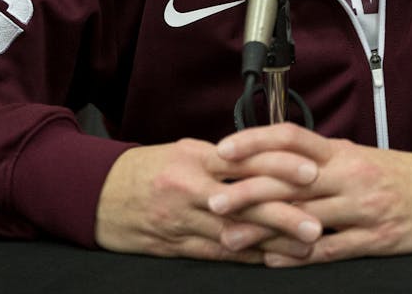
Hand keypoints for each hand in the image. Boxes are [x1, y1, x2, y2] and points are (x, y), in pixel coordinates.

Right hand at [93, 138, 324, 260]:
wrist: (95, 194)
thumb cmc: (145, 169)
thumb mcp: (182, 151)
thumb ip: (221, 157)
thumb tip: (264, 157)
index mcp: (194, 157)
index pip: (244, 159)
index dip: (279, 166)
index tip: (311, 172)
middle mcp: (189, 188)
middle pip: (243, 202)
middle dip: (283, 215)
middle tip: (317, 224)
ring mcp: (181, 220)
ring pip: (233, 233)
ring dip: (271, 243)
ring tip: (304, 248)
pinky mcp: (174, 245)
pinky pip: (216, 253)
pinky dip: (246, 257)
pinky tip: (270, 260)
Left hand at [210, 122, 411, 265]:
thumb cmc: (405, 175)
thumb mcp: (363, 157)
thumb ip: (324, 159)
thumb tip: (282, 158)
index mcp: (344, 153)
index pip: (292, 137)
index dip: (255, 141)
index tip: (223, 150)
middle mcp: (350, 176)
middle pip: (290, 179)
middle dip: (247, 191)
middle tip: (212, 201)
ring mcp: (362, 208)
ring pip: (304, 216)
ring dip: (263, 229)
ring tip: (230, 238)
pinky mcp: (376, 238)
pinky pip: (330, 247)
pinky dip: (298, 255)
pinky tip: (273, 260)